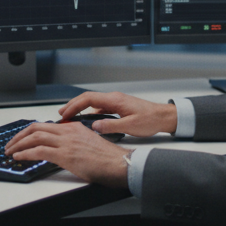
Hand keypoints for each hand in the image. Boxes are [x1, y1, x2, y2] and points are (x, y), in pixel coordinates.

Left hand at [4, 121, 128, 187]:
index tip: (22, 138)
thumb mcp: (88, 144)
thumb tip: (59, 149)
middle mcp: (68, 131)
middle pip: (36, 128)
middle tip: (11, 144)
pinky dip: (25, 153)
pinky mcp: (65, 155)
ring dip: (18, 144)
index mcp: (73, 127)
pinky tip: (19, 157)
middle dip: (19, 136)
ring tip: (10, 151)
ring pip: (34, 137)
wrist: (119, 163)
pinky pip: (38, 150)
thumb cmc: (108, 158)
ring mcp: (66, 142)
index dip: (30, 131)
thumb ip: (73, 142)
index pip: (45, 125)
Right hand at [56, 91, 177, 137]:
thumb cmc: (150, 119)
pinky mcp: (118, 107)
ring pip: (93, 102)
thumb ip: (111, 126)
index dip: (74, 105)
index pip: (89, 99)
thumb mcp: (130, 126)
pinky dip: (90, 112)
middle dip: (73, 105)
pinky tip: (87, 120)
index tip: (65, 113)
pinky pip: (100, 107)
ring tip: (71, 117)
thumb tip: (95, 127)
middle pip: (88, 98)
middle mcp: (114, 98)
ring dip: (80, 108)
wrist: (163, 117)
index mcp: (115, 100)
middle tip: (62, 114)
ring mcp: (116, 102)